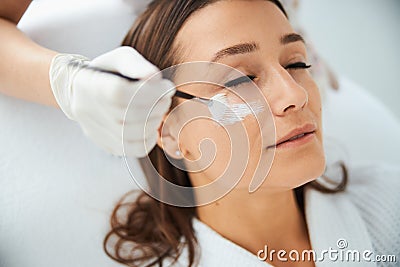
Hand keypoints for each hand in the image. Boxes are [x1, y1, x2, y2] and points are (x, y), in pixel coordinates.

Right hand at [49, 46, 174, 156]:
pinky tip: (152, 126)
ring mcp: (98, 131)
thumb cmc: (107, 73)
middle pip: (130, 115)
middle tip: (166, 97)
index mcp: (91, 85)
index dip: (149, 92)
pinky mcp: (107, 145)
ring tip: (159, 109)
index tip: (166, 86)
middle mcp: (91, 111)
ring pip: (133, 134)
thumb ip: (136, 65)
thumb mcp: (119, 58)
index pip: (121, 93)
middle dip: (157, 106)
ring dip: (155, 121)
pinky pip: (134, 150)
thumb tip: (155, 78)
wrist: (80, 92)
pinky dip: (149, 139)